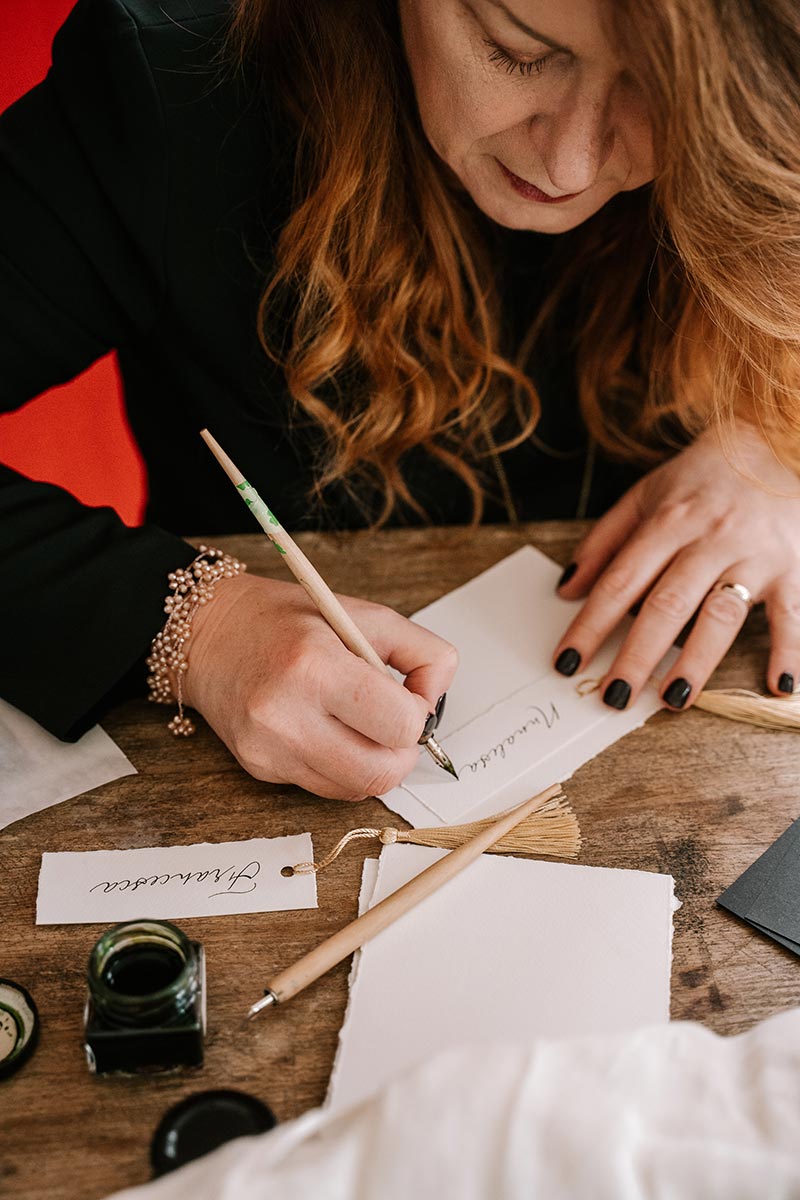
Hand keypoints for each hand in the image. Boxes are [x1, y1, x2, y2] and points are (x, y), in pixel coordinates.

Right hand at [181, 574, 457, 798]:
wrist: (207, 634)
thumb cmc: (284, 620)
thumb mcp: (361, 614)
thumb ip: (420, 651)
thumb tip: (436, 699)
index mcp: (314, 667)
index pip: (400, 726)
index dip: (418, 715)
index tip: (408, 696)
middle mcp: (286, 715)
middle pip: (382, 772)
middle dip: (403, 751)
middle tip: (394, 723)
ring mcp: (269, 749)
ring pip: (357, 789)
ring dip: (375, 763)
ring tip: (363, 725)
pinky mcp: (259, 769)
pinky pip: (326, 788)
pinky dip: (343, 768)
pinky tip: (330, 733)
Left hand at [553, 423, 799, 709]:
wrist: (779, 439)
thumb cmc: (704, 477)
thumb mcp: (646, 495)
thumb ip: (604, 541)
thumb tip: (566, 589)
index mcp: (668, 520)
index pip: (621, 581)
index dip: (591, 624)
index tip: (568, 661)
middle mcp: (709, 537)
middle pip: (666, 604)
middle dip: (636, 654)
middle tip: (613, 697)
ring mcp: (754, 553)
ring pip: (720, 613)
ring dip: (696, 660)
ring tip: (671, 698)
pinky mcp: (794, 567)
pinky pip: (792, 615)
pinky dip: (788, 651)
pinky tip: (777, 686)